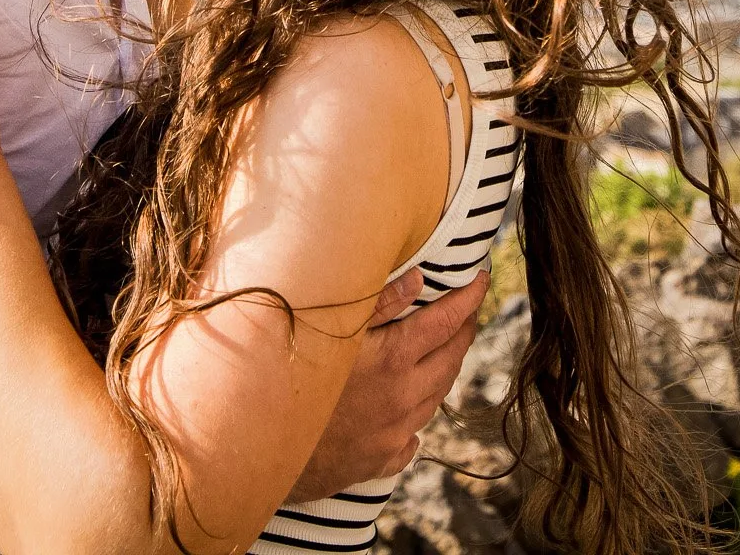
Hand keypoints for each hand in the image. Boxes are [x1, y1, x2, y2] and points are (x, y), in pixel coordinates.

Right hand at [286, 268, 488, 501]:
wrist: (257, 448)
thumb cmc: (289, 376)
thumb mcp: (331, 330)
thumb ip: (377, 303)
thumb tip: (420, 279)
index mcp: (394, 360)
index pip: (447, 321)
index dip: (469, 297)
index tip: (482, 280)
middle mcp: (403, 398)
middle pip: (451, 359)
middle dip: (464, 331)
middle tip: (466, 312)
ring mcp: (393, 433)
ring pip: (436, 397)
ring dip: (444, 369)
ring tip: (443, 350)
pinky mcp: (379, 460)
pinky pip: (411, 437)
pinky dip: (415, 418)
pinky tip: (407, 409)